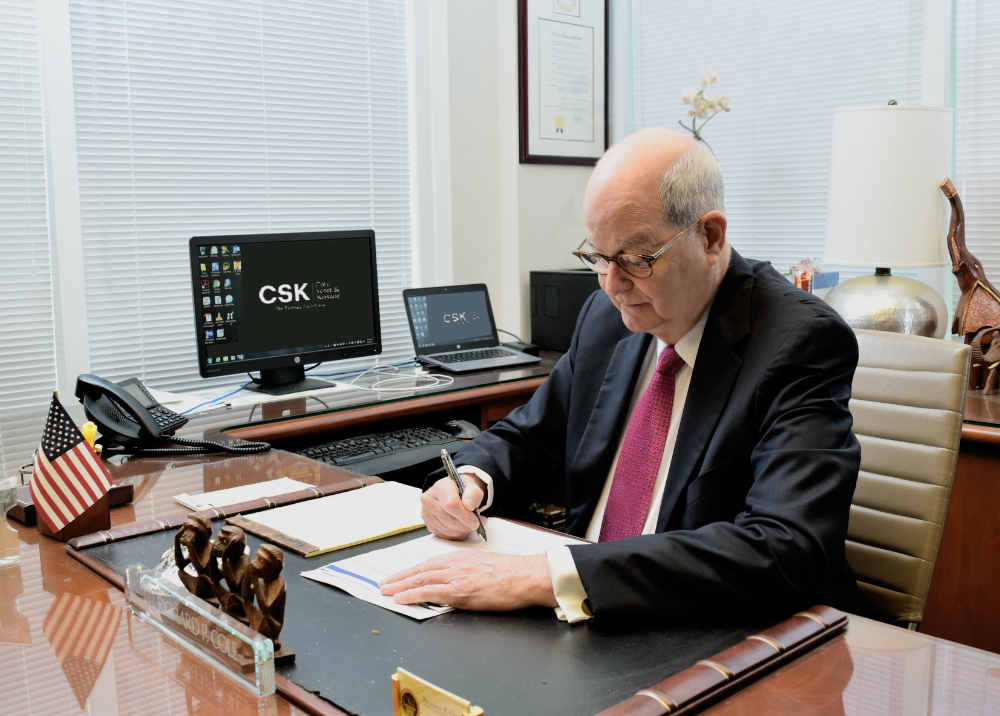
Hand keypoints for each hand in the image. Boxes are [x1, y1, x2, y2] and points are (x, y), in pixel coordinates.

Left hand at [379, 551, 557, 610]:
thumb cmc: (512, 573)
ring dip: (400, 586)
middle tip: (383, 583)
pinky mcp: (460, 591)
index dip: (411, 570)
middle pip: (420, 570)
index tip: (398, 575)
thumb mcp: (484, 566)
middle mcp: (455, 564)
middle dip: (399, 577)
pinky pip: (429, 592)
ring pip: (421, 579)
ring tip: (385, 591)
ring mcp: (457, 577)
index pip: (429, 563)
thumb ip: (466, 571)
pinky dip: (412, 595)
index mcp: (461, 557)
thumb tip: (454, 581)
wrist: (525, 576)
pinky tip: (400, 598)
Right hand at [420, 473, 485, 540]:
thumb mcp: (472, 485)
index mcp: (440, 487)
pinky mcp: (429, 525)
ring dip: (463, 530)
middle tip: (477, 522)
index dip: (465, 515)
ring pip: (449, 530)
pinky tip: (462, 526)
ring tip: (470, 521)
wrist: (452, 491)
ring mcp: (427, 514)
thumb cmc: (461, 488)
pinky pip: (447, 536)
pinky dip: (458, 534)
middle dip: (466, 525)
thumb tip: (470, 506)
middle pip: (449, 520)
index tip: (476, 520)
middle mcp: (429, 501)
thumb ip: (474, 493)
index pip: (451, 505)